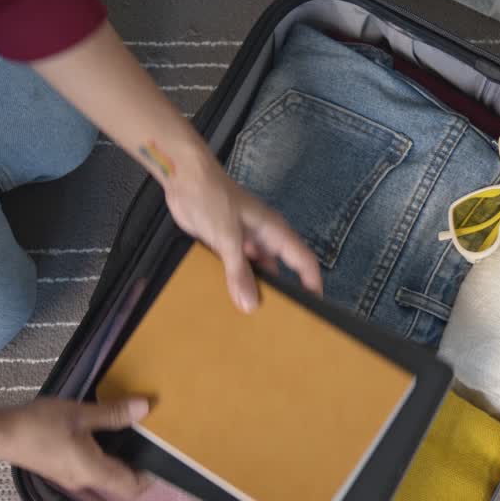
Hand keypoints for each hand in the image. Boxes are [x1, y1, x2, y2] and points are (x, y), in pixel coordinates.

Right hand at [0, 396, 152, 495]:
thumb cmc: (39, 426)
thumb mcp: (79, 414)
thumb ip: (113, 413)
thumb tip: (146, 408)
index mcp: (94, 472)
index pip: (133, 487)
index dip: (150, 476)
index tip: (162, 454)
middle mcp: (85, 481)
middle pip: (120, 482)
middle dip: (136, 464)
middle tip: (149, 438)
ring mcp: (70, 477)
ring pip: (105, 474)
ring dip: (118, 457)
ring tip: (129, 431)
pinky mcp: (60, 469)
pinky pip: (90, 466)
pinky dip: (102, 453)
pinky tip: (101, 431)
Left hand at [164, 150, 322, 311]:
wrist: (184, 178)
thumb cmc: (213, 197)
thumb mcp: (228, 237)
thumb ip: (239, 272)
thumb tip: (251, 305)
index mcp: (275, 232)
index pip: (304, 261)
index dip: (312, 285)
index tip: (314, 309)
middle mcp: (264, 239)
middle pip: (280, 272)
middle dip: (280, 294)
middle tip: (277, 322)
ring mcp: (245, 242)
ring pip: (256, 273)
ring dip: (253, 290)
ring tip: (251, 317)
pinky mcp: (226, 244)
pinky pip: (236, 269)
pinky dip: (234, 283)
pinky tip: (227, 299)